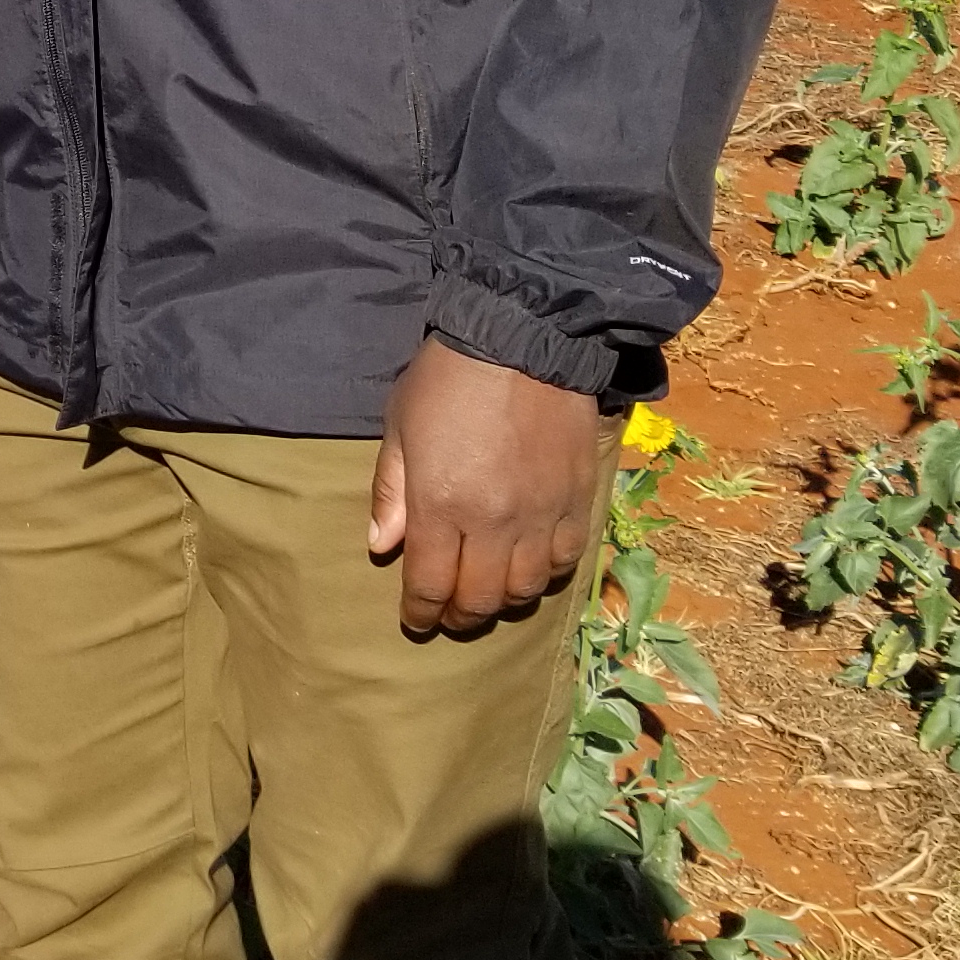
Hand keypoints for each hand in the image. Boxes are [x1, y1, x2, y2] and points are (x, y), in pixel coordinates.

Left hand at [366, 335, 616, 637]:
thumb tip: (382, 546)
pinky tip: (531, 566)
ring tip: (489, 593)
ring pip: (526, 589)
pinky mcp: (578, 500)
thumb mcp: (400, 427)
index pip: (430, 584)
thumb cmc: (448, 379)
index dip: (421, 612)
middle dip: (460, 615)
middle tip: (450, 614)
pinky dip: (546, 574)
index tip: (416, 620)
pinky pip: (566, 559)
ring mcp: (542, 514)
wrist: (523, 340)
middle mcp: (495, 522)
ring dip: (503, 600)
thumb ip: (391, 492)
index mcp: (442, 505)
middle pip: (481, 599)